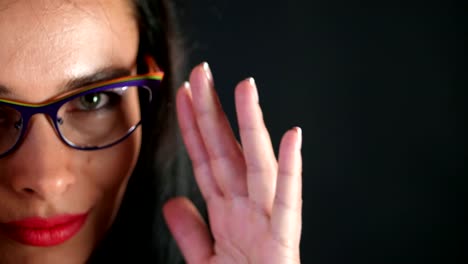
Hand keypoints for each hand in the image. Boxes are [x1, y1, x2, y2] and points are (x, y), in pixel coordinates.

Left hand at [163, 63, 302, 263]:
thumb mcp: (206, 260)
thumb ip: (190, 231)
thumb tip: (173, 202)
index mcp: (227, 212)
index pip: (205, 159)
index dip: (193, 128)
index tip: (184, 97)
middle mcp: (245, 208)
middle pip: (225, 152)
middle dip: (212, 112)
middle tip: (203, 75)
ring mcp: (265, 220)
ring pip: (256, 165)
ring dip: (250, 127)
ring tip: (245, 90)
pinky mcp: (283, 239)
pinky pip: (288, 201)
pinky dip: (291, 170)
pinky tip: (292, 139)